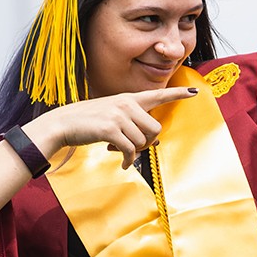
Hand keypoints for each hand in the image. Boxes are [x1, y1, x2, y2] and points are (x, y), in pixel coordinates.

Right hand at [29, 86, 199, 169]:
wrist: (62, 124)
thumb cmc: (88, 123)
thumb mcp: (112, 118)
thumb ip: (133, 125)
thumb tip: (155, 143)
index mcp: (128, 99)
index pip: (157, 95)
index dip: (177, 95)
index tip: (194, 93)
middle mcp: (126, 104)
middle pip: (155, 128)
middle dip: (147, 143)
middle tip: (132, 147)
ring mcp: (118, 116)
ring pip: (143, 141)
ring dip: (133, 152)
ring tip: (119, 150)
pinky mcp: (110, 129)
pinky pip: (130, 150)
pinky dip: (127, 160)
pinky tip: (121, 163)